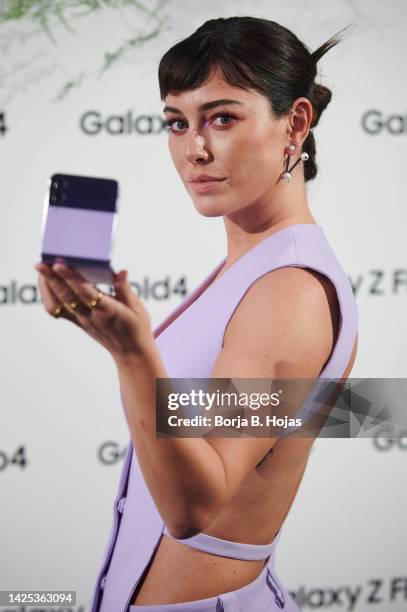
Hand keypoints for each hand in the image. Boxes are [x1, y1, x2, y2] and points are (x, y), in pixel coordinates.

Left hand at [34, 261, 154, 361]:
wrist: (130, 352)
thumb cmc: (136, 327)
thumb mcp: (136, 308)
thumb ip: (124, 288)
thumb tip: (121, 271)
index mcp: (108, 311)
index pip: (86, 293)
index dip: (72, 278)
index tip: (59, 265)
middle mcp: (91, 316)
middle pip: (67, 297)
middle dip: (52, 279)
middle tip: (41, 263)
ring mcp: (81, 321)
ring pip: (58, 304)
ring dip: (47, 287)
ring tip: (41, 269)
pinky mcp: (77, 323)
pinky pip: (57, 311)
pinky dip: (49, 296)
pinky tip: (47, 283)